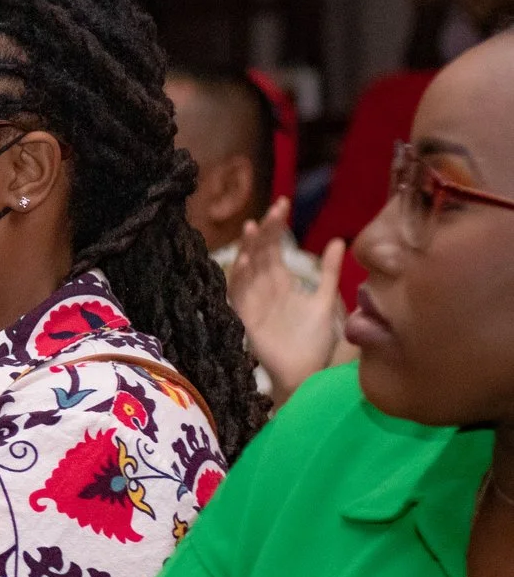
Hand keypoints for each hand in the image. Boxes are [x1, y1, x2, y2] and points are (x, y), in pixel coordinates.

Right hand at [226, 199, 346, 403]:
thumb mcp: (325, 300)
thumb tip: (338, 240)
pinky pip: (238, 293)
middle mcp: (264, 286)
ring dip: (248, 248)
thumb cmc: (313, 340)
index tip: (284, 203)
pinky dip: (239, 276)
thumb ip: (330, 272)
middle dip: (265, 230)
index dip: (276, 226)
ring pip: (246, 267)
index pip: (274, 246)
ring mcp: (253, 299)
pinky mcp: (246, 316)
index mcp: (281, 280)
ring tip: (252, 227)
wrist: (305, 372)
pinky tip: (244, 260)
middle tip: (275, 209)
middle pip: (260, 251)